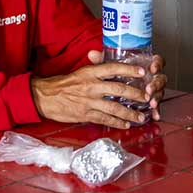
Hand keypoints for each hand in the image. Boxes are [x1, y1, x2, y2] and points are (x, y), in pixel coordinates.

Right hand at [31, 55, 162, 128]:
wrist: (44, 97)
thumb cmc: (63, 84)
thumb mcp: (81, 72)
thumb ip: (97, 69)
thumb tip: (114, 68)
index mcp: (90, 73)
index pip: (113, 68)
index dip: (129, 69)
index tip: (143, 72)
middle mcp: (91, 86)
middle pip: (119, 89)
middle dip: (136, 94)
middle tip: (148, 97)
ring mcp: (89, 101)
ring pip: (114, 107)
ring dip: (130, 113)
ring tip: (141, 116)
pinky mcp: (85, 114)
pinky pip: (105, 119)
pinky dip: (117, 122)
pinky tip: (125, 124)